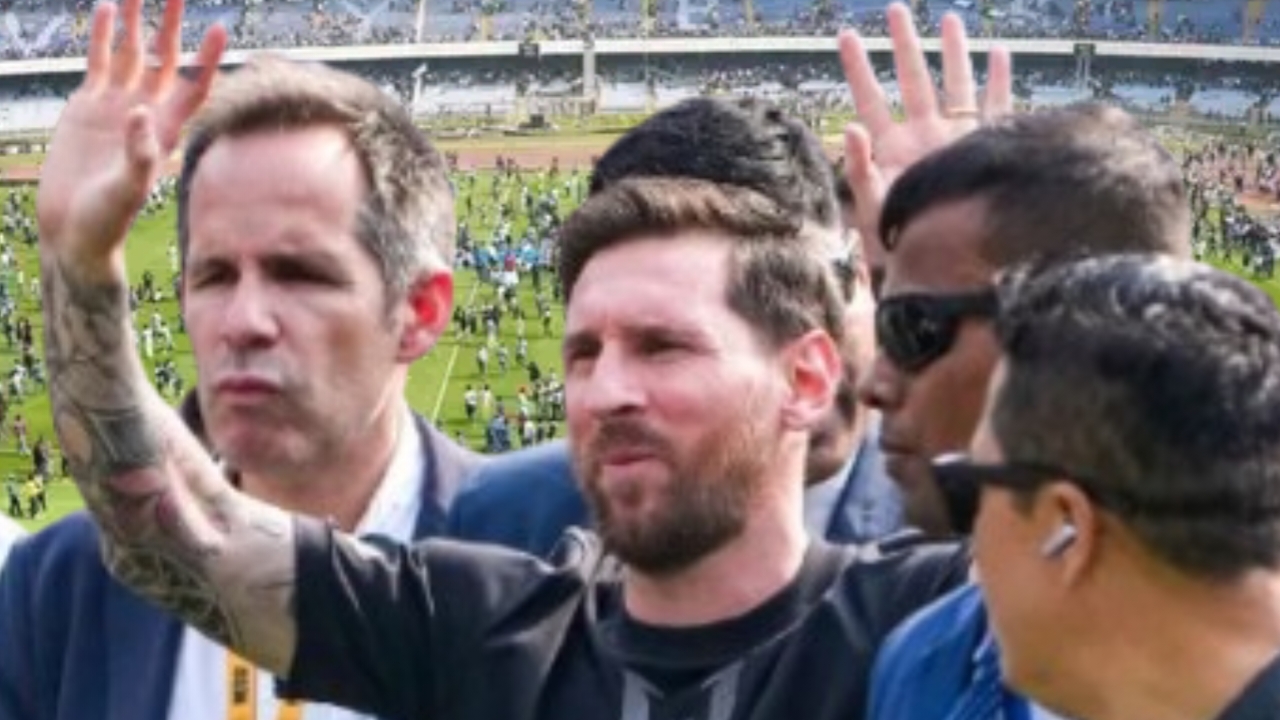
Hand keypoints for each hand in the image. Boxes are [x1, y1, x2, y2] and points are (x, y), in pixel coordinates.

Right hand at [36, 0, 224, 274]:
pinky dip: (100, 35)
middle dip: (172, 28)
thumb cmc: (108, 218)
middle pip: (165, 60)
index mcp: (166, 131)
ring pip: (129, 53)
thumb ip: (137, 152)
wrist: (74, 229)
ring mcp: (116, 105)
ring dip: (134, 22)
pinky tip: (106, 8)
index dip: (207, 59)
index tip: (219, 28)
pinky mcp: (86, 105)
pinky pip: (98, 61)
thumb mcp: (128, 188)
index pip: (194, 87)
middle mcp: (146, 112)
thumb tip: (138, 111)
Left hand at [838, 3, 1011, 257]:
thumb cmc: (898, 241)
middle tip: (895, 8)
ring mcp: (954, 140)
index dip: (858, 68)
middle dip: (905, 44)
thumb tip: (852, 129)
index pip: (870, 98)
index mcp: (892, 146)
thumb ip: (860, 168)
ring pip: (954, 85)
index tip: (846, 36)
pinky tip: (999, 53)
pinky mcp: (983, 149)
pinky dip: (998, 80)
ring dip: (953, 53)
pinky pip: (994, 108)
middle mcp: (923, 136)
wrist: (939, 265)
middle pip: (912, 79)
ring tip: (950, 20)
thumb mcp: (873, 205)